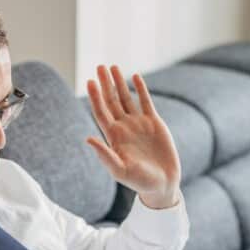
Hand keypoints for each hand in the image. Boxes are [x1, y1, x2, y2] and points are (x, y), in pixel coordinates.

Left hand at [85, 64, 181, 209]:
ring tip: (112, 66)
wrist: (162, 184)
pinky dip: (140, 88)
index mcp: (114, 137)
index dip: (95, 97)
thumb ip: (104, 155)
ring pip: (126, 98)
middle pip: (111, 101)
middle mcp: (124, 127)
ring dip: (119, 82)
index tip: (90, 81)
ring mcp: (138, 123)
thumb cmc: (140, 181)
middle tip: (99, 67)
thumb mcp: (120, 170)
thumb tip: (88, 139)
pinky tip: (135, 76)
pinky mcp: (154, 122)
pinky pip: (145, 101)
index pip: (101, 112)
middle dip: (105, 84)